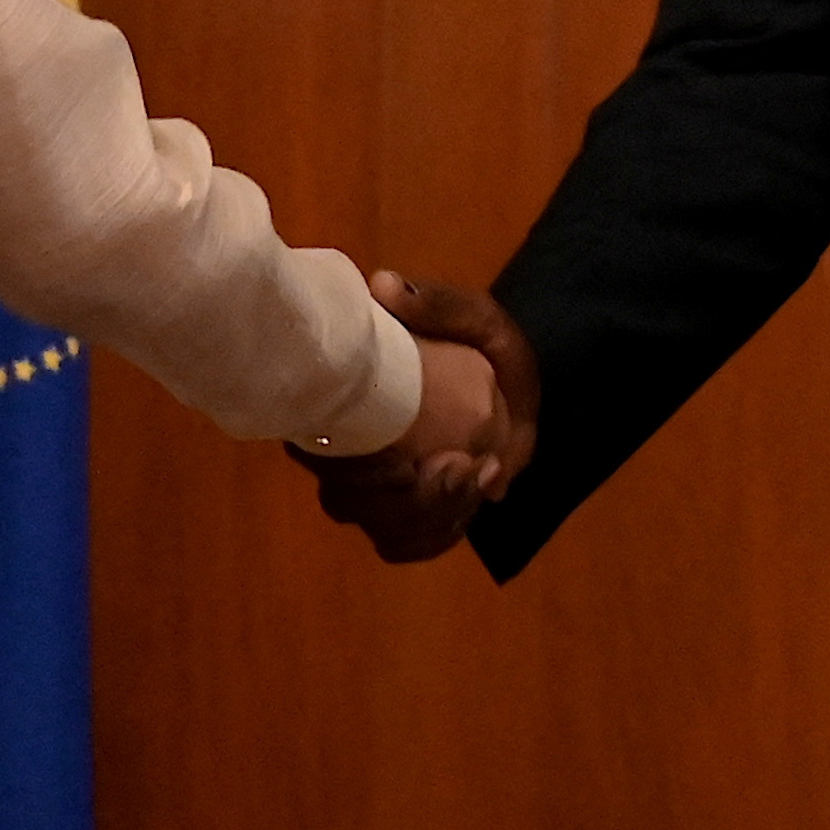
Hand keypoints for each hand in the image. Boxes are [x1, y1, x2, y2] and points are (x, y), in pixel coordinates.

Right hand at [292, 273, 541, 564]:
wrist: (517, 384)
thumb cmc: (484, 344)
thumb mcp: (472, 316)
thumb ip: (434, 302)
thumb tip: (382, 284)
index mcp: (341, 400)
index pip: (313, 446)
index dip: (353, 466)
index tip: (404, 458)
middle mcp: (345, 452)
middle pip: (346, 502)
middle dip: (404, 499)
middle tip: (460, 463)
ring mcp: (376, 490)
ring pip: (380, 530)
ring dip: (432, 518)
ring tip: (480, 473)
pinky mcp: (408, 515)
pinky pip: (406, 545)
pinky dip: (440, 533)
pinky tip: (476, 494)